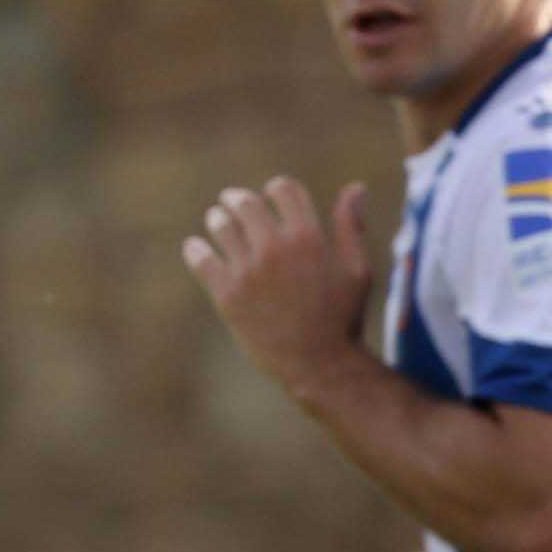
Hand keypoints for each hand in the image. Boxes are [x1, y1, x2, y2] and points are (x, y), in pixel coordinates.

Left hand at [183, 177, 376, 396]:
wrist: (318, 364)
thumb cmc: (343, 317)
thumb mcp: (357, 268)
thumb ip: (351, 226)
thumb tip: (354, 188)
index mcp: (308, 236)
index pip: (283, 190)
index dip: (275, 188)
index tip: (269, 194)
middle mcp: (275, 248)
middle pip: (246, 204)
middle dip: (237, 198)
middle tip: (230, 199)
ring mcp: (248, 271)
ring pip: (221, 227)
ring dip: (217, 219)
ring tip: (217, 219)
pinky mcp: (226, 295)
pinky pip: (201, 261)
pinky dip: (195, 249)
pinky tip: (194, 247)